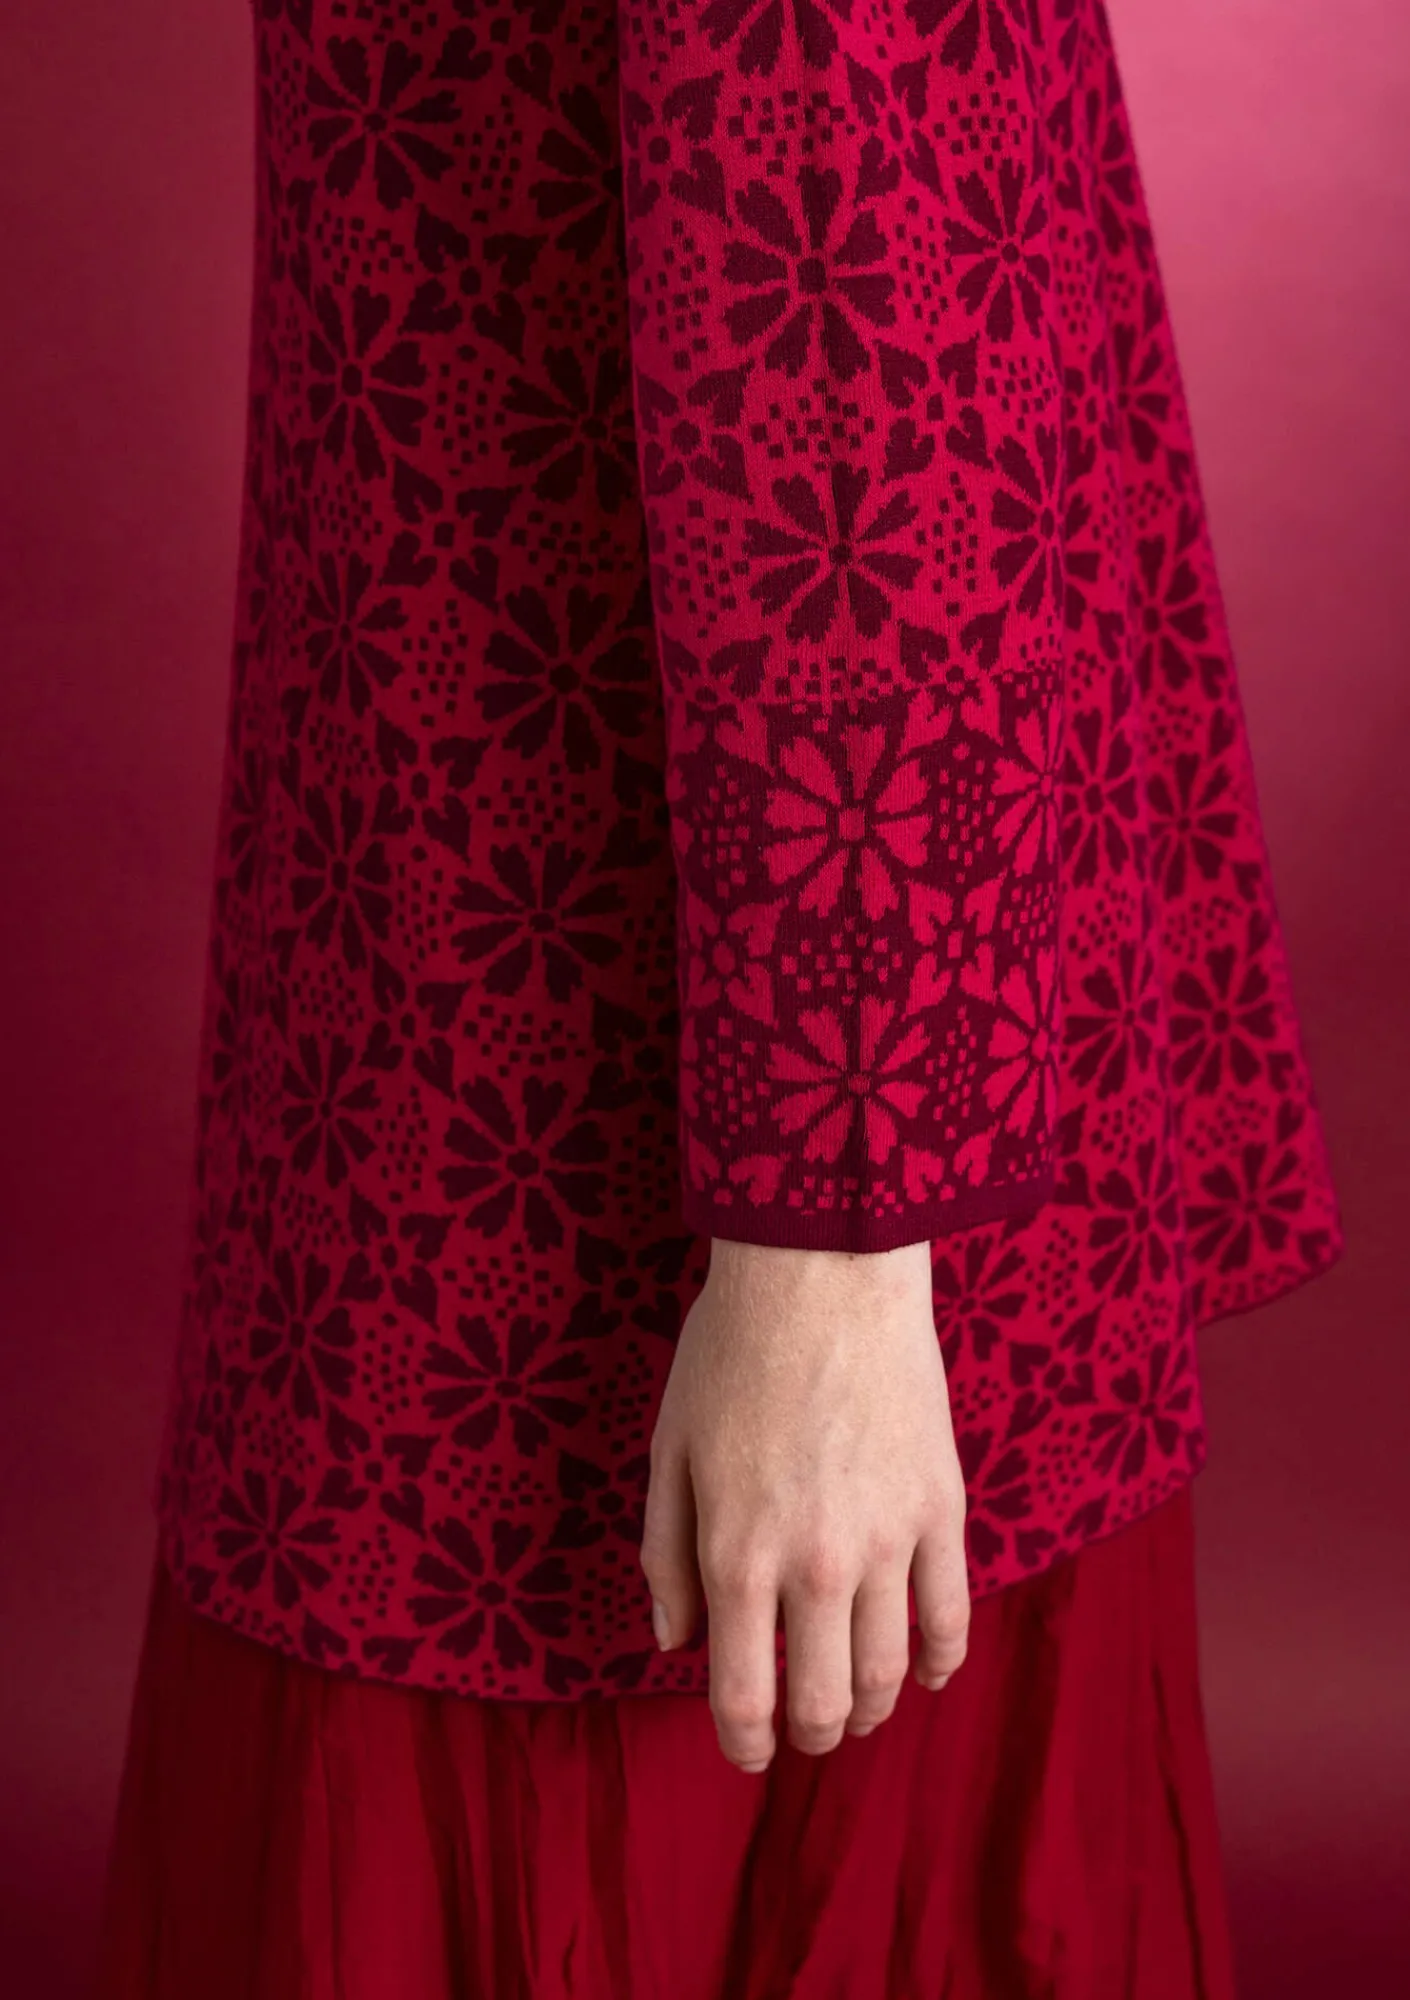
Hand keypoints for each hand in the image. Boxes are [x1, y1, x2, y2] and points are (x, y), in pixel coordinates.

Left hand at [640, 1236, 969, 1772]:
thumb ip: (665, 1556)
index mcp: (737, 1555)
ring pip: (890, 1670)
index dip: (743, 1742)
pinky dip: (940, 1660)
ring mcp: (887, 1540)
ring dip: (871, 1708)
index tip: (747, 1752)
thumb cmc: (732, 1353)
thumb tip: (675, 1644)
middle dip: (811, 1734)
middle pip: (826, 1701)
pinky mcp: (941, 1507)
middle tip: (802, 1731)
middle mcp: (815, 1565)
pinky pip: (952, 1614)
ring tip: (857, 1710)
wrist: (822, 1271)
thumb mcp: (669, 1451)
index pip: (743, 1696)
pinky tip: (925, 1672)